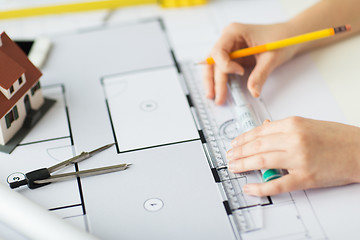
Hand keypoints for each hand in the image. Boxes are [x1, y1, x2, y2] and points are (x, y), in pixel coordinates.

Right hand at [204, 22, 298, 104]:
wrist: (290, 36)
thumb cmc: (282, 39)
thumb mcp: (271, 57)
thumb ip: (260, 74)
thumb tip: (254, 92)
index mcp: (234, 32)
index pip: (218, 51)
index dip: (226, 65)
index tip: (240, 72)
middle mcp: (228, 39)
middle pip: (213, 61)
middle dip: (214, 80)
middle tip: (217, 97)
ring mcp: (229, 49)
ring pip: (215, 67)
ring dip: (214, 83)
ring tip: (216, 98)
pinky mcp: (233, 57)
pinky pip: (223, 70)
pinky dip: (221, 81)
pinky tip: (220, 92)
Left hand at [226, 117, 359, 195]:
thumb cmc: (336, 137)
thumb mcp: (307, 124)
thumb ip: (283, 128)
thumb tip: (262, 130)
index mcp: (293, 124)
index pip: (258, 132)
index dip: (242, 139)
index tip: (234, 143)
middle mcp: (293, 139)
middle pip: (256, 146)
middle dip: (238, 152)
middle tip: (229, 156)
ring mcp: (298, 159)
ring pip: (261, 162)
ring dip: (243, 165)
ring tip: (233, 167)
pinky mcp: (305, 178)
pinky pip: (277, 184)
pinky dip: (260, 187)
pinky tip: (249, 187)